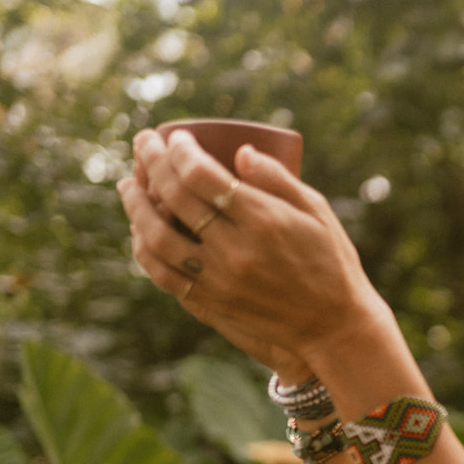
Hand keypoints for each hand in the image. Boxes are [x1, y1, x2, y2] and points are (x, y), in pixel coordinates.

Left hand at [120, 129, 393, 366]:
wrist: (334, 326)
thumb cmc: (332, 262)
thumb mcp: (318, 213)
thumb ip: (278, 180)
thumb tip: (240, 151)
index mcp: (264, 221)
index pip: (203, 176)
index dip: (181, 151)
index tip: (177, 137)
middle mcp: (235, 250)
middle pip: (175, 199)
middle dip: (152, 164)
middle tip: (144, 145)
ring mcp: (218, 279)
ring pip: (157, 238)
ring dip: (135, 206)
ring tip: (129, 184)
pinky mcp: (211, 303)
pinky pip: (163, 274)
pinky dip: (144, 249)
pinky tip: (140, 230)